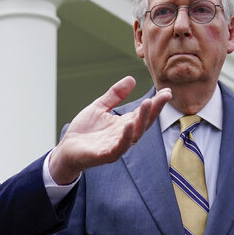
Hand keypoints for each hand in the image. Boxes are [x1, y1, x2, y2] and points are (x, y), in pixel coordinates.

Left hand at [48, 77, 170, 183]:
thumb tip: (131, 78)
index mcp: (124, 124)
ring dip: (142, 119)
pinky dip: (126, 137)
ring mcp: (116, 146)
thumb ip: (115, 95)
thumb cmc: (84, 131)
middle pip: (144, 122)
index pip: (143, 113)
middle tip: (164, 95)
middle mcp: (124, 136)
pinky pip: (119, 147)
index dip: (156, 103)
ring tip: (148, 103)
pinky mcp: (105, 155)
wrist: (66, 150)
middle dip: (154, 109)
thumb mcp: (100, 107)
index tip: (167, 91)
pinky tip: (129, 124)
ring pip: (135, 134)